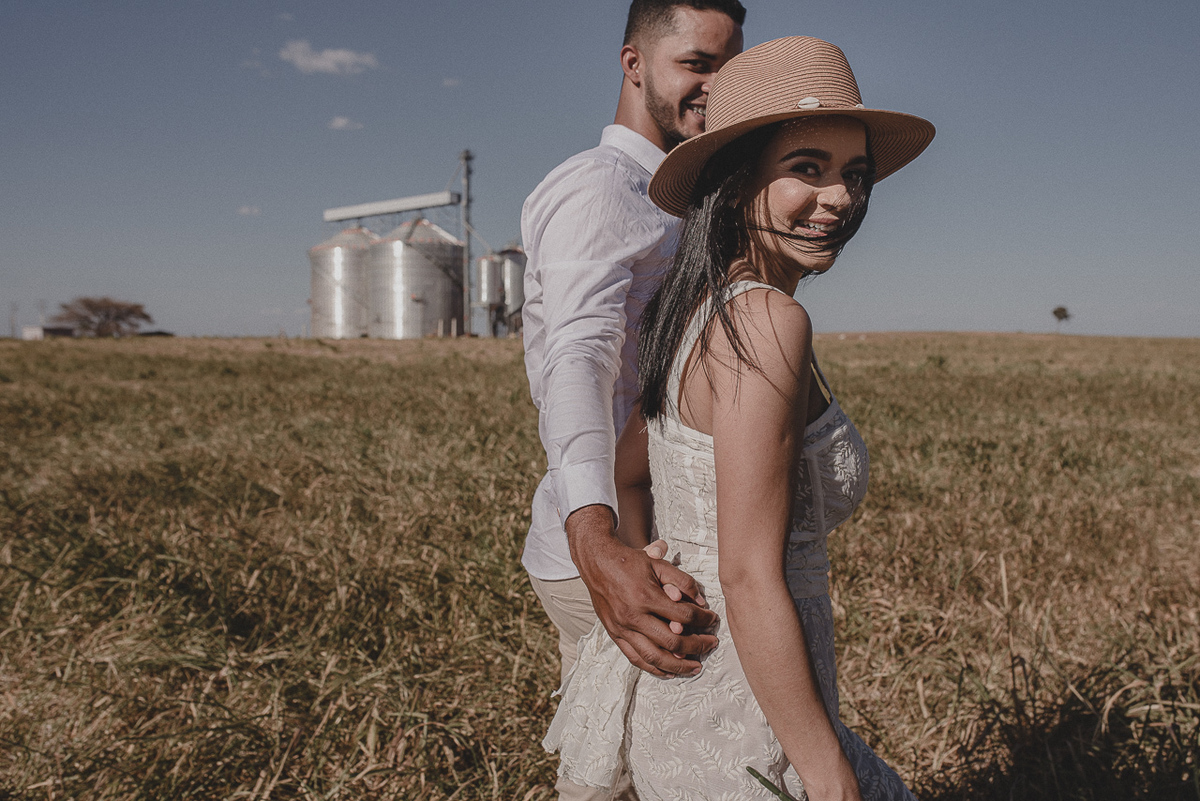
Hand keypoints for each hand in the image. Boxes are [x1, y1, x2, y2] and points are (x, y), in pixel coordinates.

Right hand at [567, 505, 718, 676]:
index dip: (703, 619)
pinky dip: (654, 668)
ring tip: (694, 667)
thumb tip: (701, 602)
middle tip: (710, 645)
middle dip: (696, 646)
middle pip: (673, 642)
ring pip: (654, 657)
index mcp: (646, 597)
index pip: (684, 615)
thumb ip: (682, 581)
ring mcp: (622, 628)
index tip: (712, 619)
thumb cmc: (629, 561)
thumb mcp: (658, 563)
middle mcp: (634, 616)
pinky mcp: (614, 634)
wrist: (597, 562)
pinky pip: (635, 658)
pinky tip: (668, 671)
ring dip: (678, 665)